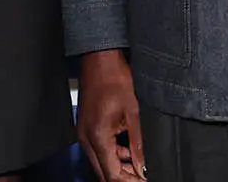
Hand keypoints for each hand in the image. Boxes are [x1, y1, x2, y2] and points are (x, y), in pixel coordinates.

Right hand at [77, 49, 145, 180]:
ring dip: (118, 167)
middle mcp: (86, 138)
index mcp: (98, 137)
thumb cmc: (114, 78)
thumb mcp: (133, 114)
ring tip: (139, 166)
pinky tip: (127, 151)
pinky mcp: (86, 127)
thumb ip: (138, 145)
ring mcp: (84, 133)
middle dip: (123, 178)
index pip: (112, 175)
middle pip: (103, 173)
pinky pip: (98, 150)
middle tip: (142, 177)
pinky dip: (112, 155)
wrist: (100, 59)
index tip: (143, 181)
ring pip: (100, 163)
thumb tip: (142, 167)